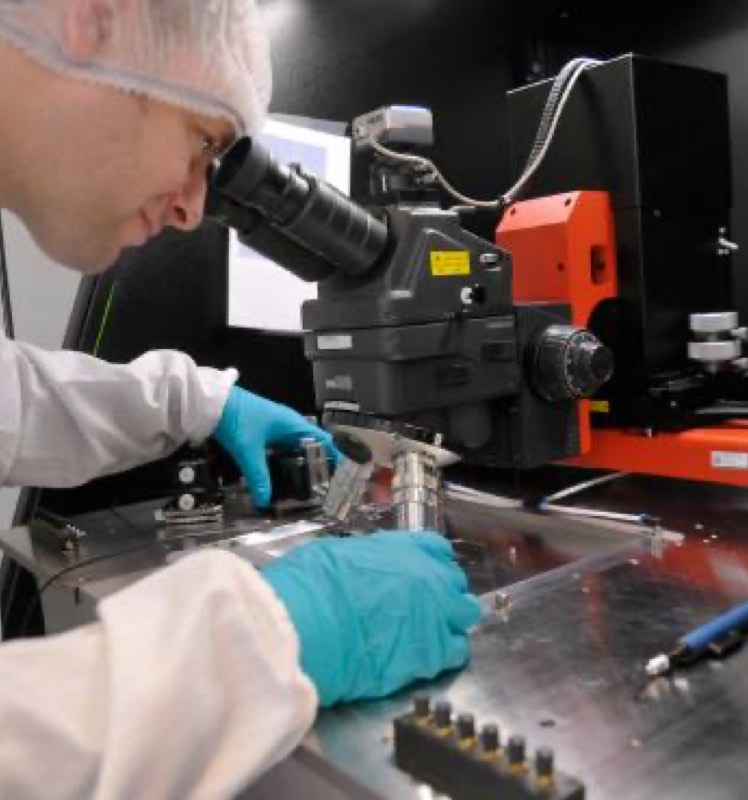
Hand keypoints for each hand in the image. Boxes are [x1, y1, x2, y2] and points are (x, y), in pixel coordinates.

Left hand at [213, 386, 336, 507]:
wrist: (210, 401)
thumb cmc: (236, 419)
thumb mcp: (248, 450)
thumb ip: (258, 477)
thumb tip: (265, 501)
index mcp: (293, 424)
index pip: (323, 440)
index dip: (335, 456)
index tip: (344, 473)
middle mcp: (288, 424)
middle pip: (310, 446)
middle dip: (317, 465)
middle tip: (323, 487)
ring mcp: (274, 426)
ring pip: (294, 448)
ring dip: (299, 464)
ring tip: (304, 485)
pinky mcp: (262, 430)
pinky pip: (279, 448)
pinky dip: (283, 461)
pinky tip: (280, 475)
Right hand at [262, 531, 481, 706]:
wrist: (308, 626)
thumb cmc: (312, 585)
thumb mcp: (339, 552)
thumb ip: (367, 559)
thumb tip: (365, 566)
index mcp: (406, 548)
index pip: (437, 549)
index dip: (431, 563)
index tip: (423, 573)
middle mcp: (429, 576)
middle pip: (455, 582)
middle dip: (444, 593)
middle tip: (424, 607)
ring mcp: (436, 614)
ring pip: (465, 614)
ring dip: (451, 621)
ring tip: (429, 632)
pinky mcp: (432, 653)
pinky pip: (456, 651)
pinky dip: (446, 653)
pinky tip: (424, 657)